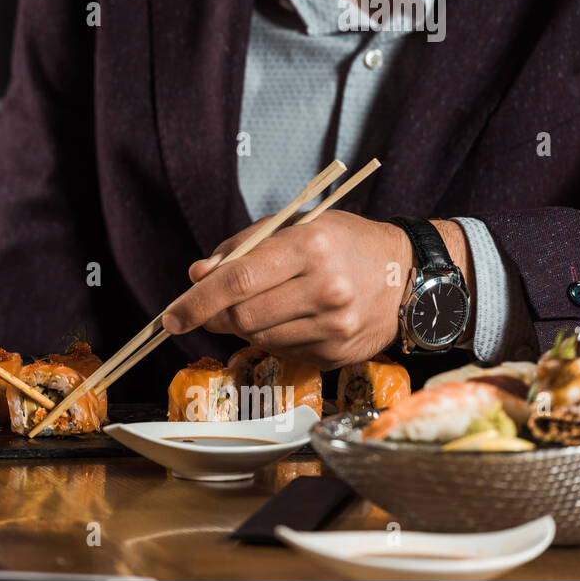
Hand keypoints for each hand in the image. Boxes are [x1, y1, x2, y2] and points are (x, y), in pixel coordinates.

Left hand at [159, 211, 425, 368]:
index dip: (197, 301)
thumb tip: (196, 275)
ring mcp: (334, 326)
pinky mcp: (337, 354)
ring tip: (264, 304)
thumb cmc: (344, 243)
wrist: (410, 274)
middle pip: (242, 316)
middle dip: (216, 315)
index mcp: (310, 247)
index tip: (170, 316)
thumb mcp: (295, 226)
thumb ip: (241, 248)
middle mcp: (326, 289)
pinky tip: (290, 318)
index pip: (238, 280)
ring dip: (244, 326)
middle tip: (212, 308)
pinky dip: (271, 338)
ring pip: (258, 338)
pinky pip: (281, 352)